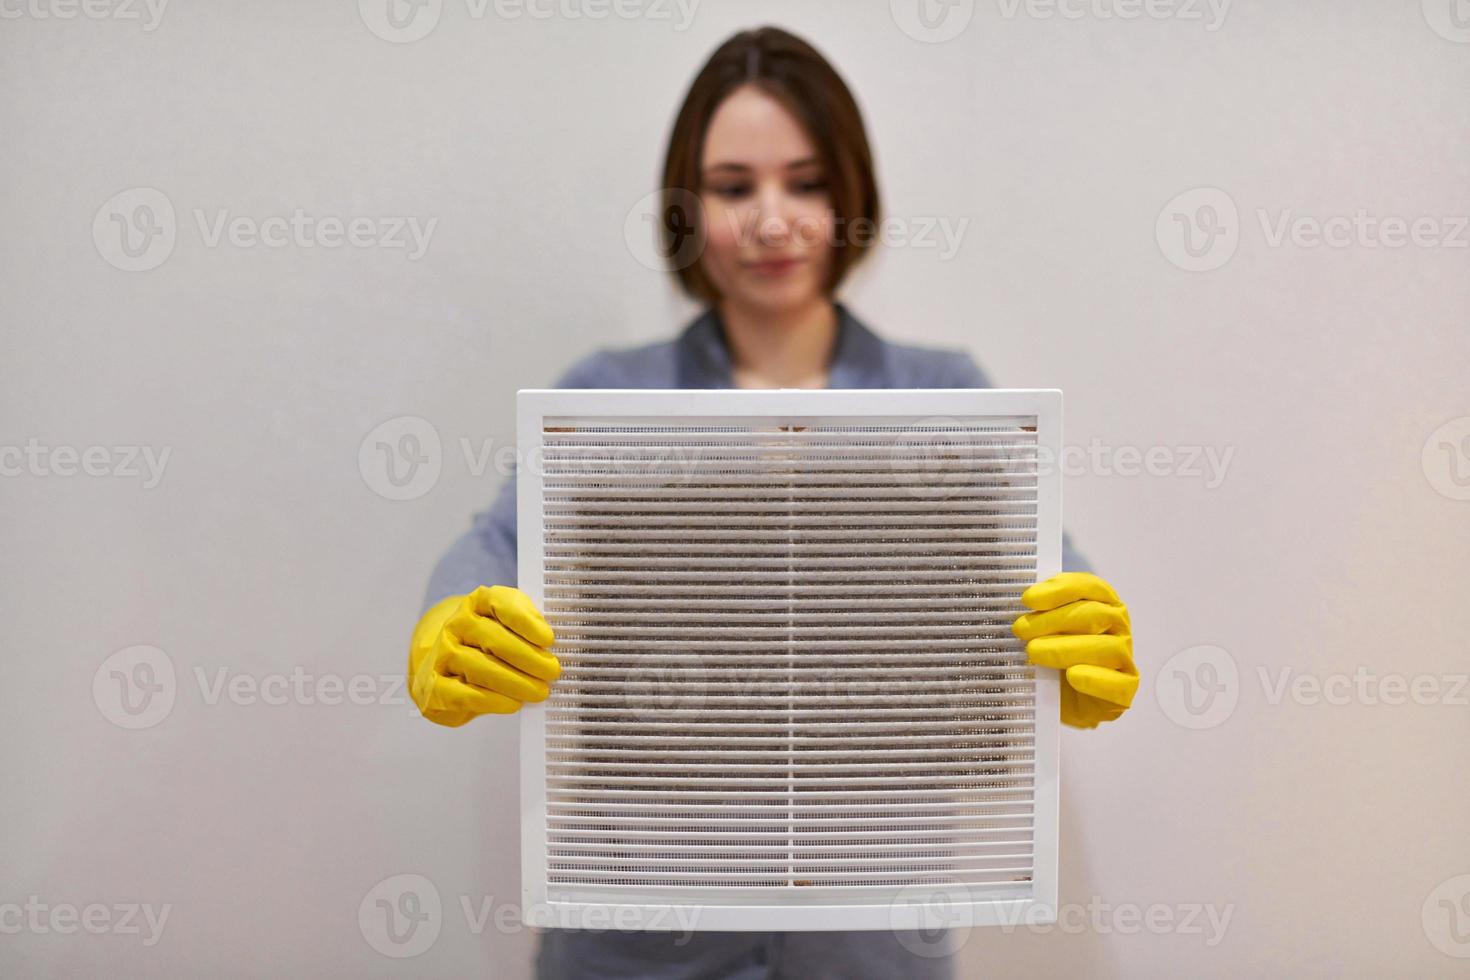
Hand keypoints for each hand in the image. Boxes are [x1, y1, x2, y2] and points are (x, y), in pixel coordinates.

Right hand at [408, 585, 559, 726]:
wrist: (440, 663)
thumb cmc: (483, 644)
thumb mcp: (505, 626)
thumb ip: (528, 628)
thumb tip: (553, 647)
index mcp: (477, 603)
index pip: (501, 604)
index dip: (526, 621)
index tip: (548, 639)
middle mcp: (456, 624)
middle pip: (494, 639)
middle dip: (528, 658)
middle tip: (552, 671)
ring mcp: (442, 655)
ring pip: (481, 668)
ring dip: (516, 682)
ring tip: (539, 691)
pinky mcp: (435, 687)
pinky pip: (466, 694)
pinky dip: (494, 700)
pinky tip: (513, 703)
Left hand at [1011, 572, 1136, 728]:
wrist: (1056, 704)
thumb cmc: (1049, 661)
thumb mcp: (1038, 634)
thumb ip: (1035, 617)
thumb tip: (1017, 604)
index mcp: (1102, 605)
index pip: (1090, 587)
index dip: (1060, 589)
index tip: (1028, 599)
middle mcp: (1118, 629)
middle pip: (1097, 615)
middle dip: (1055, 619)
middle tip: (1021, 629)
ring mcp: (1124, 660)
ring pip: (1108, 648)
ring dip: (1066, 648)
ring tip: (1034, 652)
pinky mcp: (1125, 691)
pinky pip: (1119, 684)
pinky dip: (1095, 679)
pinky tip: (1072, 676)